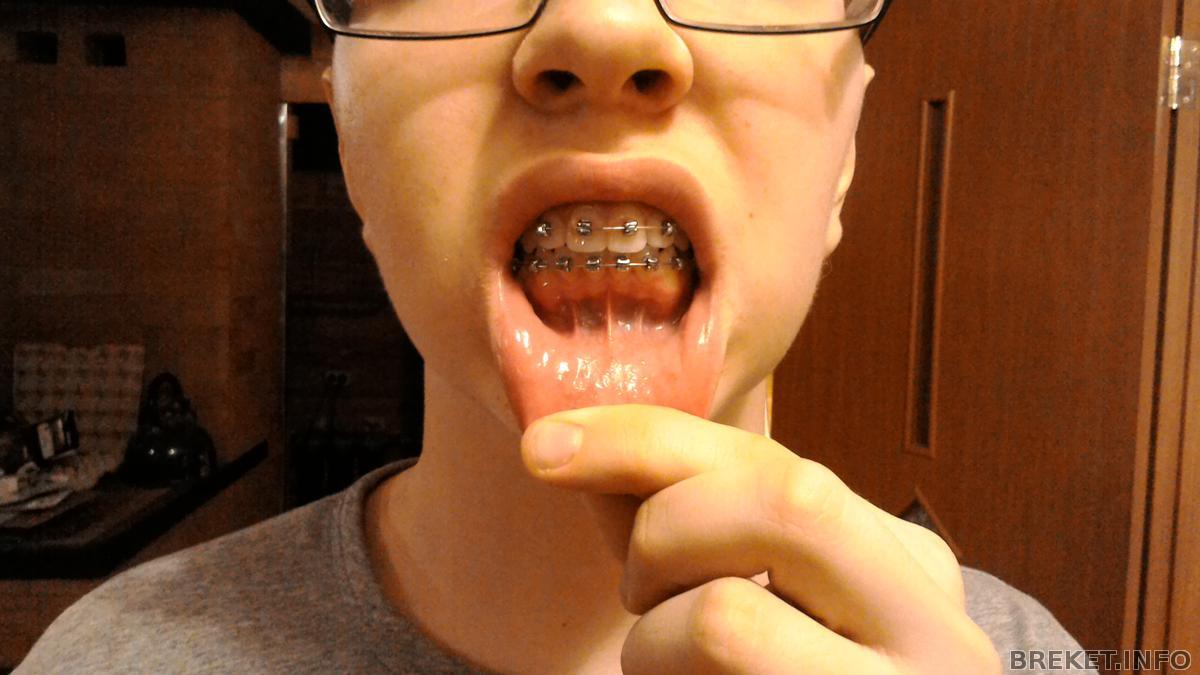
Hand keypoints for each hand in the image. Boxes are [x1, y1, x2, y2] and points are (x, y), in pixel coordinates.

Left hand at [521, 404, 1000, 673]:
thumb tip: (565, 444)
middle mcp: (937, 632)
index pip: (775, 464)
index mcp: (910, 568)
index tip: (543, 445)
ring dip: (651, 644)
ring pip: (725, 617)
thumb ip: (684, 519)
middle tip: (642, 596)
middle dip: (666, 534)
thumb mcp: (751, 590)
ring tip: (671, 670)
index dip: (643, 439)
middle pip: (782, 504)